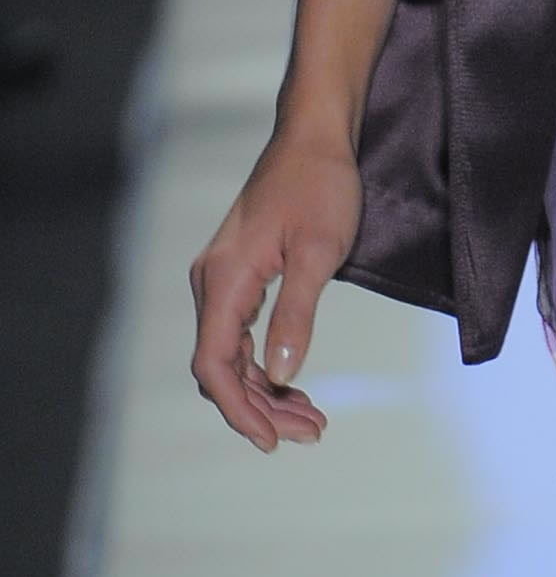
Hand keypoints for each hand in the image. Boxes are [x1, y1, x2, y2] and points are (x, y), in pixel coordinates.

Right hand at [189, 126, 361, 448]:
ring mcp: (222, 277)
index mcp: (224, 278)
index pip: (214, 365)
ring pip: (232, 355)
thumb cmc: (321, 185)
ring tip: (311, 418)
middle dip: (262, 407)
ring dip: (266, 391)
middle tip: (311, 432)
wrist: (316, 135)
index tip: (273, 441)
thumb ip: (296, 315)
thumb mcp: (319, 252)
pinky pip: (241, 334)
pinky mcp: (239, 273)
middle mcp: (212, 281)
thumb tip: (282, 375)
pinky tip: (293, 383)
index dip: (240, 410)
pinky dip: (266, 364)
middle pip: (222, 367)